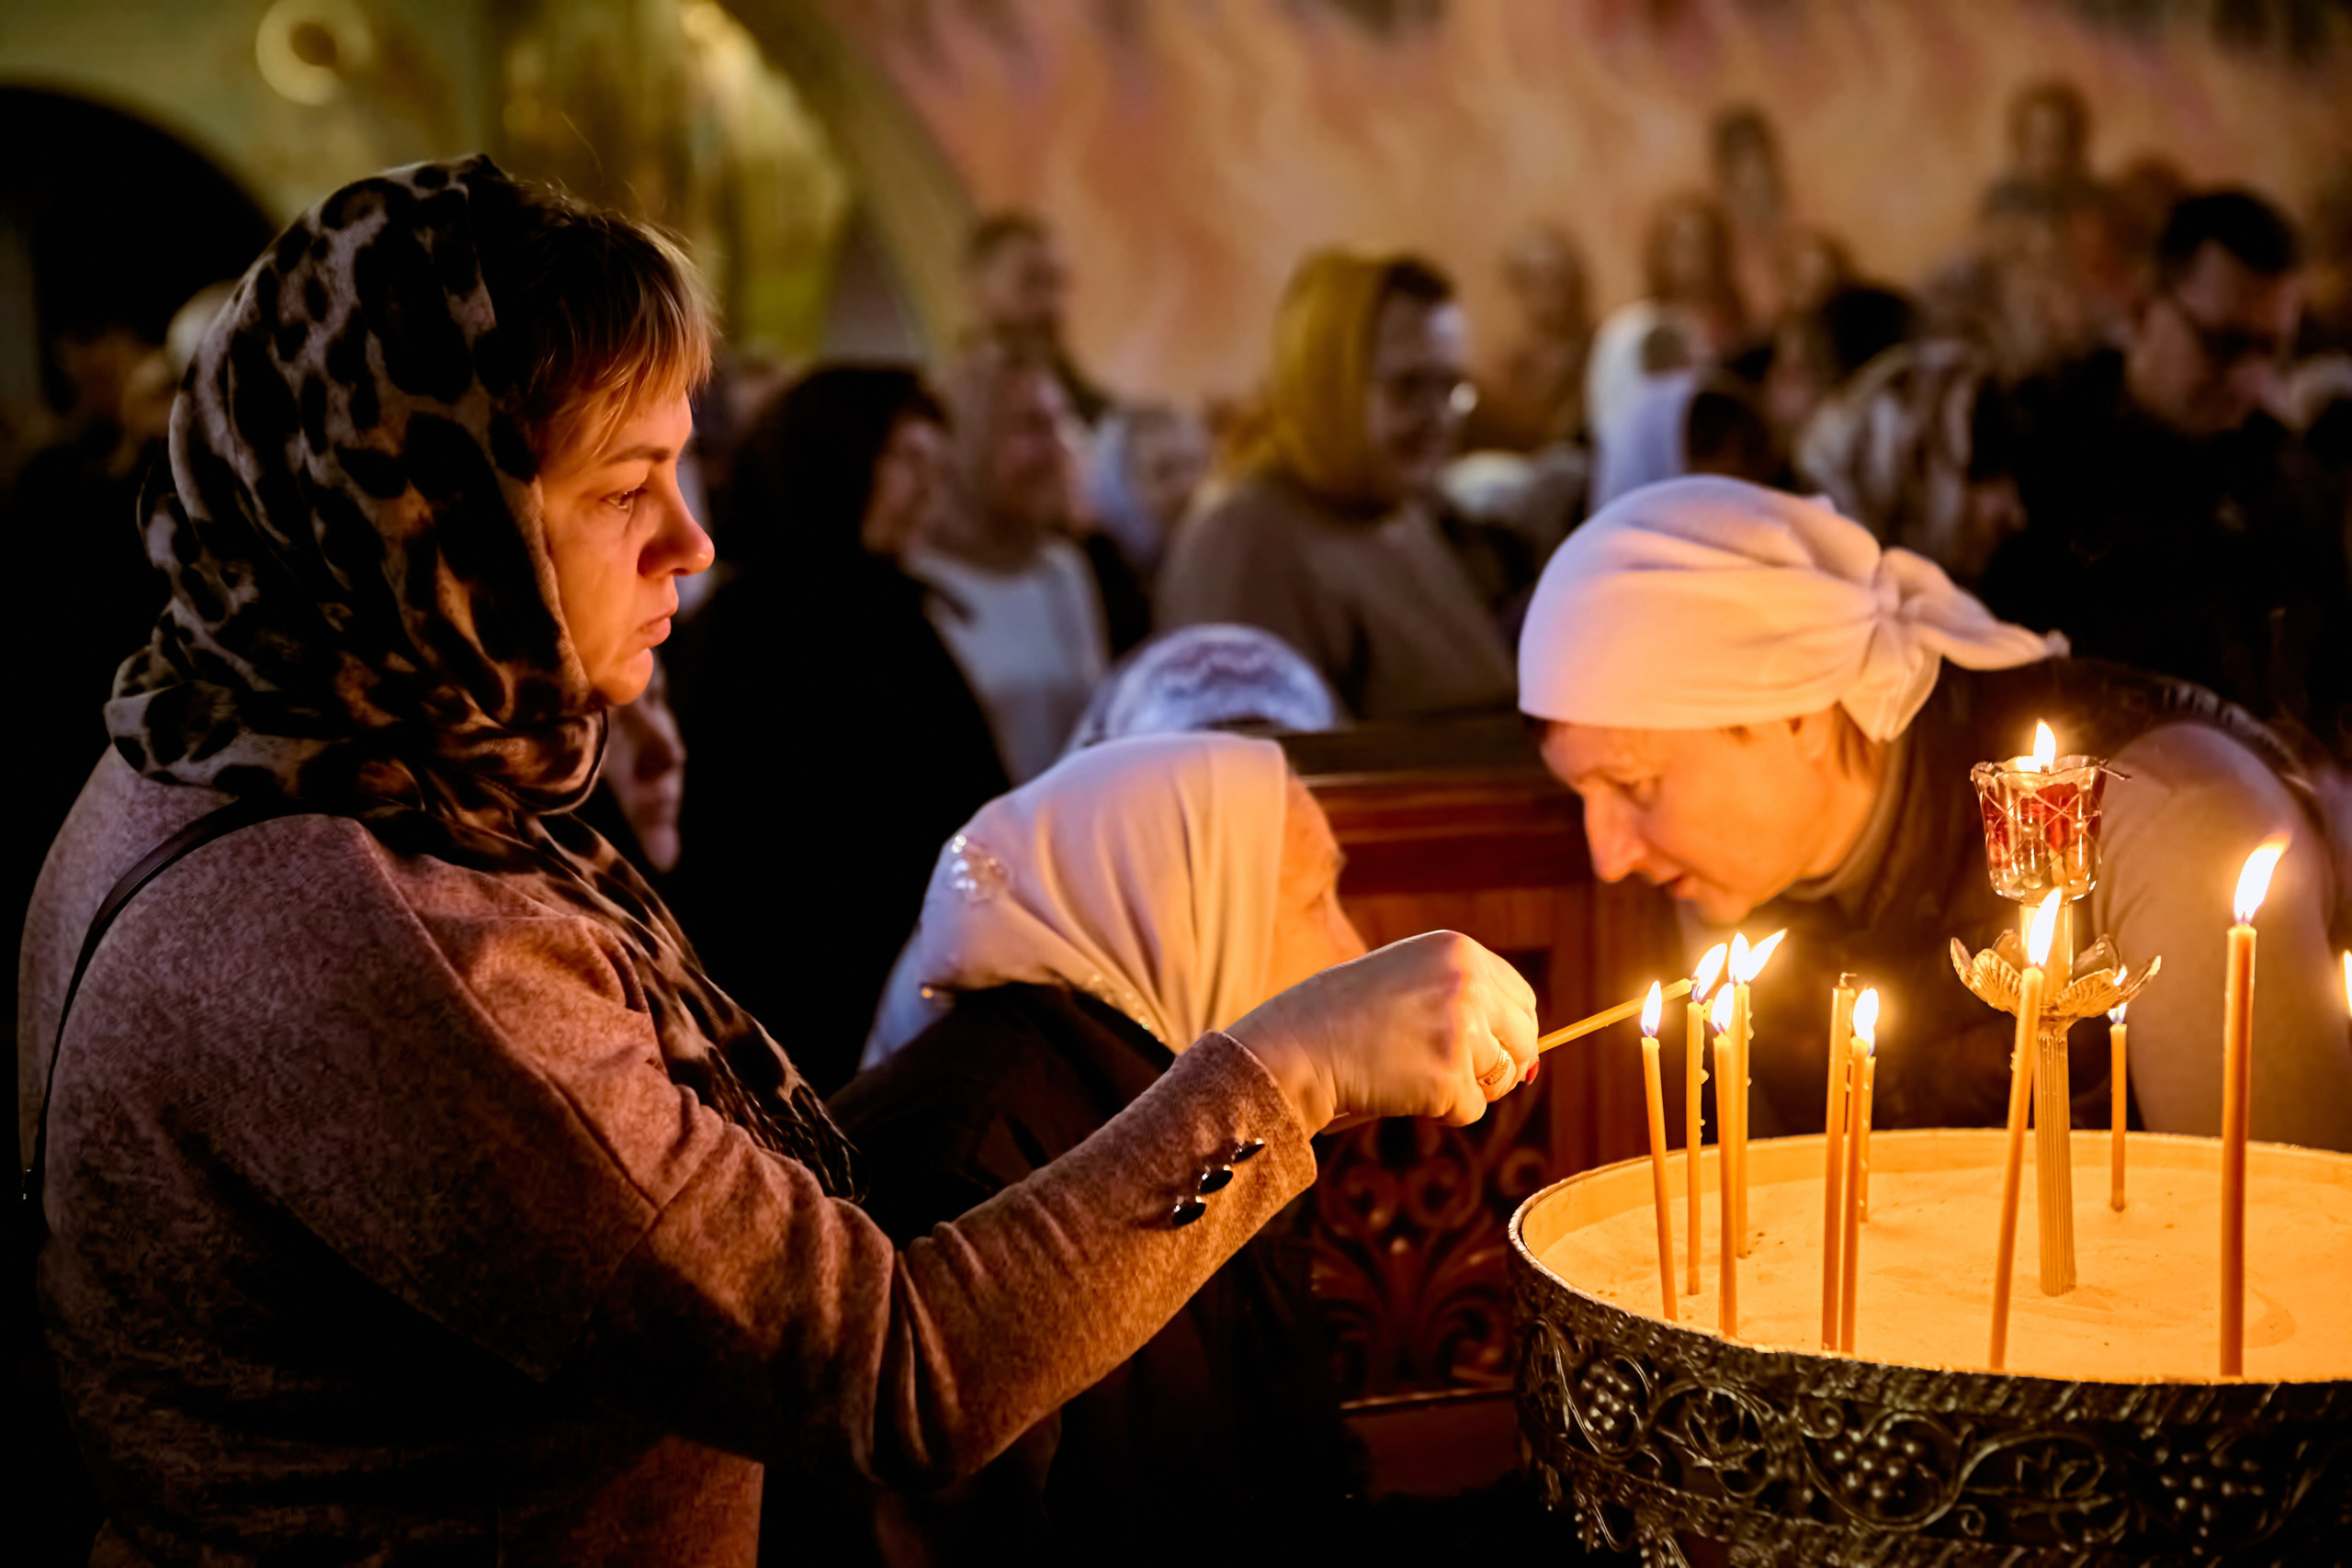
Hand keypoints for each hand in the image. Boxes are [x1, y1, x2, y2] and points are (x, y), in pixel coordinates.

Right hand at [1227, 931, 1537, 1132]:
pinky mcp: (1450, 1074)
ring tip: (1414, 1076)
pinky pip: (1471, 1110)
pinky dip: (1442, 1113)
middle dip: (1501, 1065)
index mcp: (1458, 949)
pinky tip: (1401, 1091)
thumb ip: (1461, 1003)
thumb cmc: (1340, 1018)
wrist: (1294, 1045)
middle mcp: (1468, 980)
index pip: (1521, 998)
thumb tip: (1528, 1064)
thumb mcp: (1407, 982)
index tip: (1486, 1053)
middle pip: (1525, 1037)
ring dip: (1467, 1089)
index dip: (1508, 1033)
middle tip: (1455, 1076)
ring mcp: (1462, 1027)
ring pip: (1503, 1077)